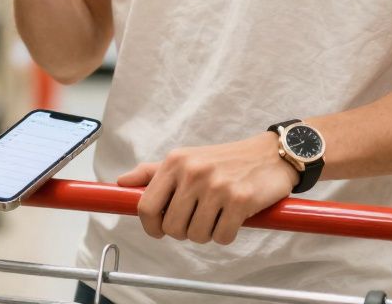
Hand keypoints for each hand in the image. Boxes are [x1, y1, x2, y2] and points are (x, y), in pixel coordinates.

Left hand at [118, 133, 298, 244]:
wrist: (270, 154)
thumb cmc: (224, 160)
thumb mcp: (186, 159)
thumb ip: (152, 173)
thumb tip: (121, 183)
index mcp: (175, 162)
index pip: (146, 206)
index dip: (150, 227)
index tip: (160, 230)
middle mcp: (193, 172)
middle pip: (172, 228)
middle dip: (184, 231)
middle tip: (198, 219)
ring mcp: (217, 186)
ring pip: (196, 235)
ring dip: (207, 233)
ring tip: (217, 215)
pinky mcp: (240, 200)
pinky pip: (222, 237)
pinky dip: (227, 234)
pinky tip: (233, 218)